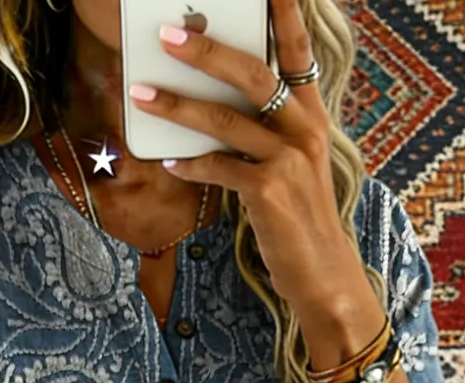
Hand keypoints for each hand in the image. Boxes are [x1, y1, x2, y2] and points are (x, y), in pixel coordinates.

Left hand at [130, 0, 366, 318]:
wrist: (322, 274)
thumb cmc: (299, 218)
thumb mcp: (292, 166)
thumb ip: (263, 132)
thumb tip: (212, 104)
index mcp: (312, 116)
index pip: (298, 51)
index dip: (282, 13)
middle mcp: (306, 131)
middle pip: (252, 74)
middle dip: (206, 50)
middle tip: (167, 34)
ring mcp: (289, 161)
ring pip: (226, 120)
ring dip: (178, 105)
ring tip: (142, 93)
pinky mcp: (270, 192)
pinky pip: (219, 168)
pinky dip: (191, 163)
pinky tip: (170, 160)